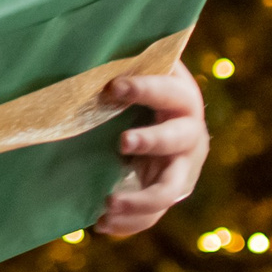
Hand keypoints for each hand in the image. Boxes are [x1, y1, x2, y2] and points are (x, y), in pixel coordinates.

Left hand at [94, 68, 209, 236]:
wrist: (163, 116)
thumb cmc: (140, 86)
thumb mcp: (136, 71)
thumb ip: (121, 65)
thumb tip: (81, 48)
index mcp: (182, 97)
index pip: (167, 91)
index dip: (144, 89)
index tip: (114, 87)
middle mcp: (189, 133)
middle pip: (177, 139)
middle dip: (151, 141)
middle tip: (122, 143)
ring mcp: (183, 168)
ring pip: (169, 189)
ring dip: (140, 199)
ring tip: (108, 203)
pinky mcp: (169, 192)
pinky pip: (153, 214)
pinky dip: (129, 223)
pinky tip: (102, 224)